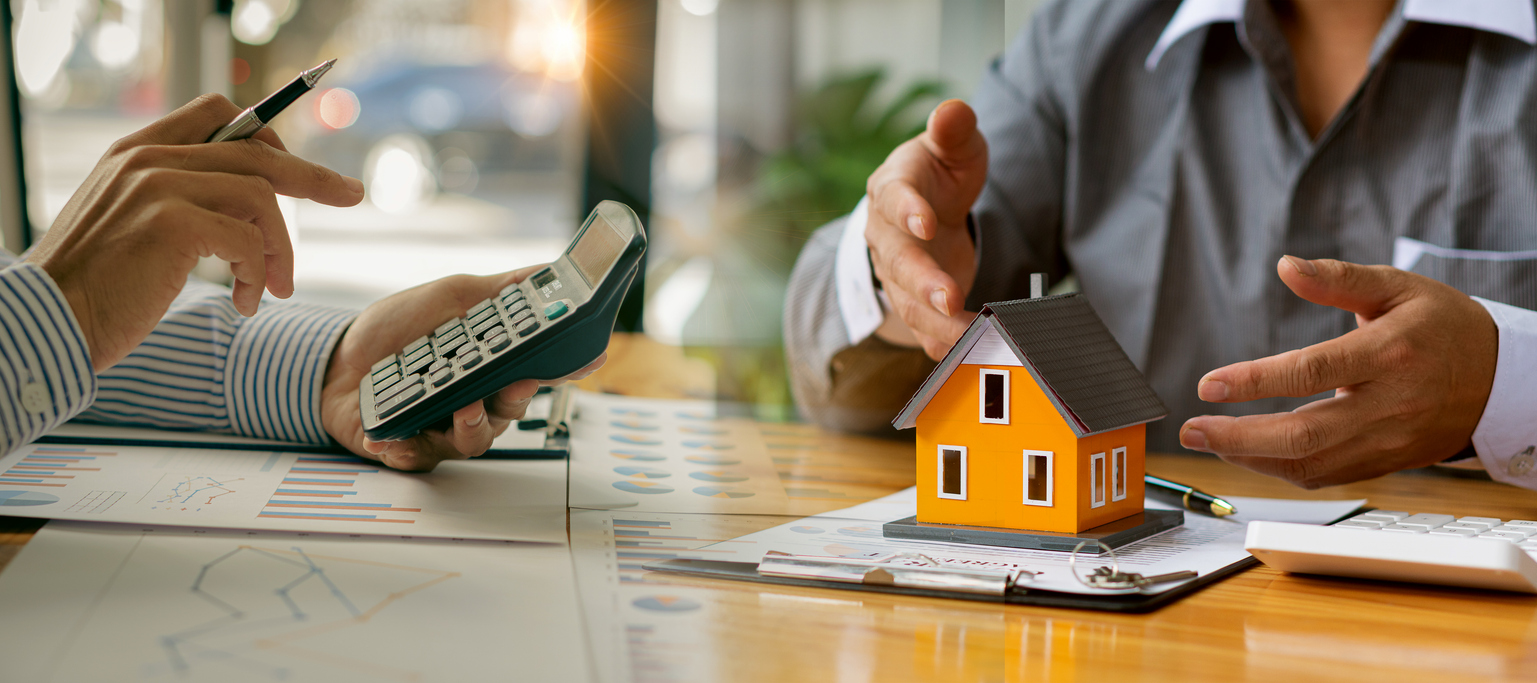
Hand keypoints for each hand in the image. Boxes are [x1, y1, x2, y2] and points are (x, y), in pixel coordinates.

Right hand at [26, 94, 363, 369]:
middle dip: (312, 176)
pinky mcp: (173, 224)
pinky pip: (248, 239)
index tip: (303, 163)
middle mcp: (148, 158)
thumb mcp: (131, 223)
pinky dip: (259, 274)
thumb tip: (246, 201)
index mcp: (136, 150)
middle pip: (255, 151)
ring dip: (279, 248)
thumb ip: (176, 198)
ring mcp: (159, 186)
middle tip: (350, 195)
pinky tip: (246, 303)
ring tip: (272, 288)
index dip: (268, 135)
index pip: (217, 113)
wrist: (50, 321)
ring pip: (261, 197)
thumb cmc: (96, 286)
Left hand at [320, 266, 605, 470]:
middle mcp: (475, 401)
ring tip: (459, 409)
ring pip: (475, 440)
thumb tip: (545, 269)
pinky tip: (398, 438)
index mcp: (490, 367)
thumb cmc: (396, 330)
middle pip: (511, 412)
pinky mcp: (410, 448)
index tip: (582, 362)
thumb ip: (499, 289)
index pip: (536, 371)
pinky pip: (419, 458)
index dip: (562, 370)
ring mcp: (443, 428)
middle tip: (512, 385)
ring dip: (471, 427)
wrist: (335, 359)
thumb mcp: (450, 296)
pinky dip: (409, 449)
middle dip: (514, 401)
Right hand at [864, 99, 987, 358]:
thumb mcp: (953, 146)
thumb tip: (953, 111)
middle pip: (897, 260)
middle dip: (922, 281)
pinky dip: (942, 342)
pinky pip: (922, 327)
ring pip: (908, 301)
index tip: (926, 223)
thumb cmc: (940, 173)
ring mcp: (897, 273)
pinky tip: (966, 351)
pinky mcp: (914, 301)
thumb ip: (954, 130)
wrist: (926, 212)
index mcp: (892, 188)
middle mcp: (886, 234)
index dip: (907, 211)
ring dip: (936, 322)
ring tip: (968, 334)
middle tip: (949, 297)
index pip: (893, 197)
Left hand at [1179, 256, 1497, 487]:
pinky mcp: (1385, 463)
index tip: (1209, 386)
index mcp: (1390, 354)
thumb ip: (1338, 279)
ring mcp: (1389, 441)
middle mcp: (1390, 404)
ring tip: (1208, 440)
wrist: (1501, 380)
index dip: (1255, 381)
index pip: (1311, 372)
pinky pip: (1325, 475)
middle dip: (1239, 437)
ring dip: (1251, 458)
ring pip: (1311, 464)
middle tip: (1192, 430)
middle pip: (1305, 433)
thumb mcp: (1396, 287)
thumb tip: (1286, 265)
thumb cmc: (1442, 326)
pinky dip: (1280, 469)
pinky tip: (1248, 452)